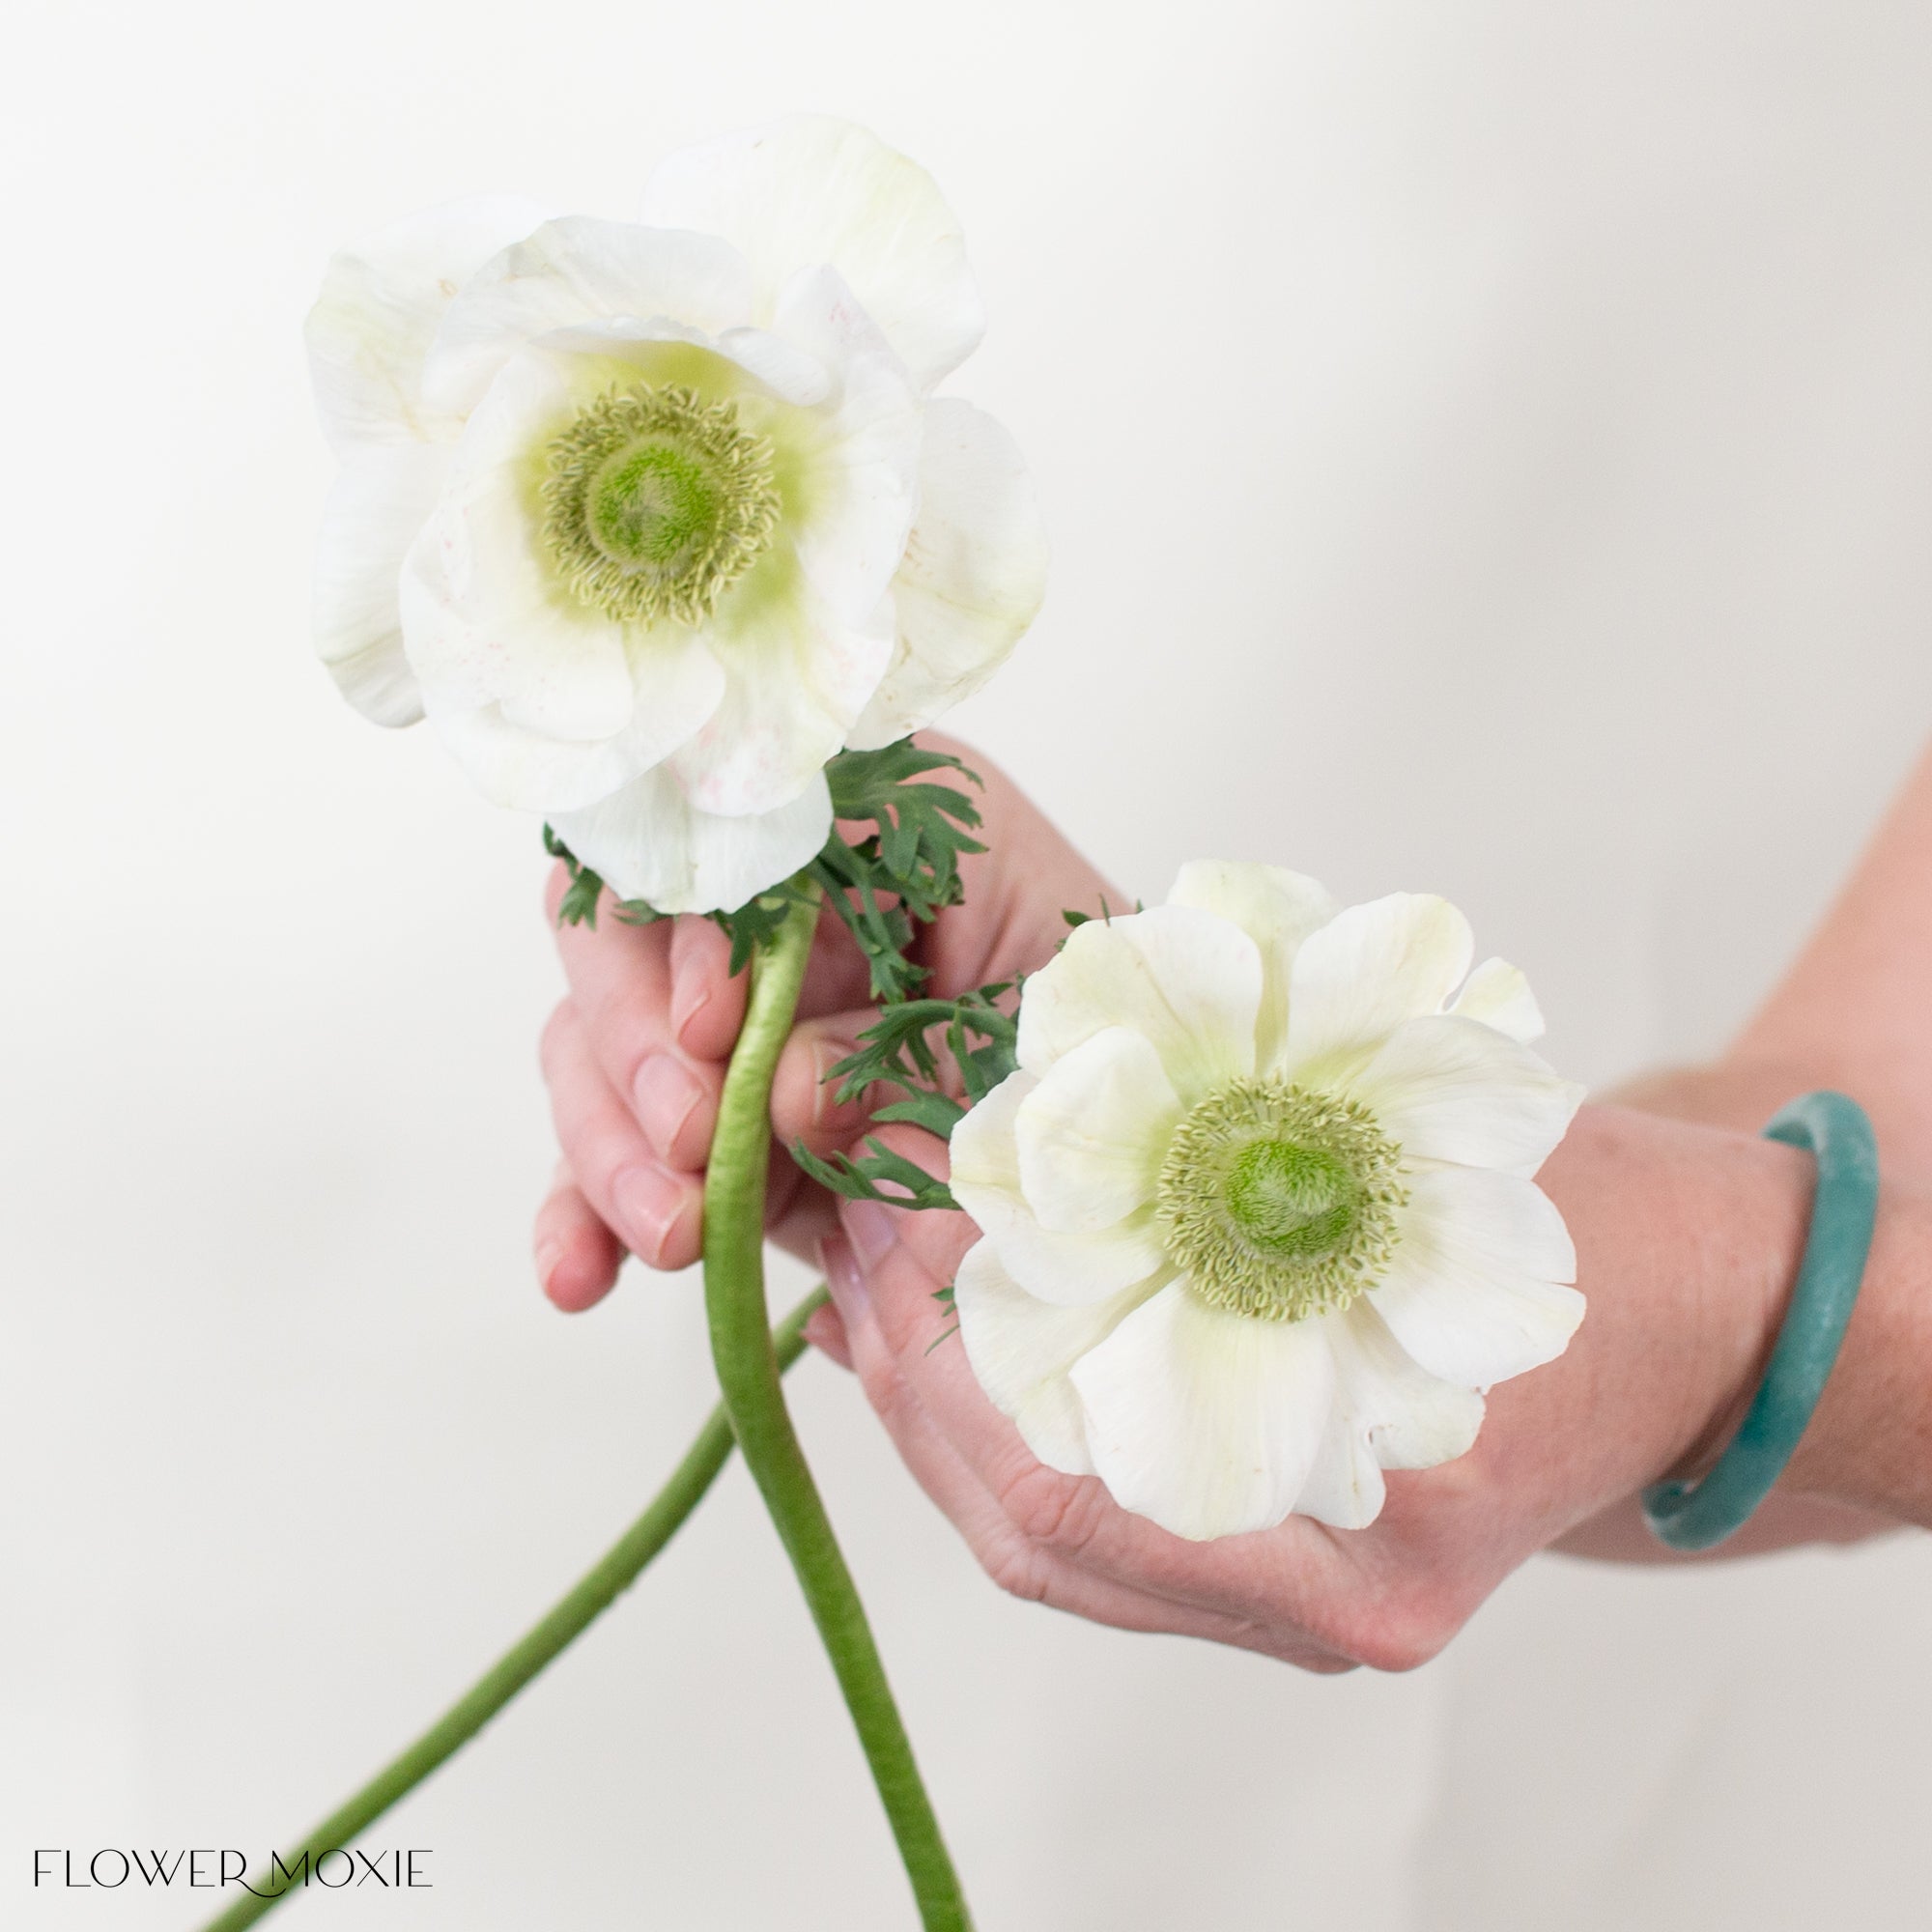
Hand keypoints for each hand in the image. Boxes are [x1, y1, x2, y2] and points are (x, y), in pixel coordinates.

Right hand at [532, 736, 1119, 1309]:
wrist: (1148, 1146)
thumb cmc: (1115, 1048)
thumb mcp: (1039, 1026)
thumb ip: (912, 1049)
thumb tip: (777, 1092)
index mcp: (879, 822)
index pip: (730, 835)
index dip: (694, 925)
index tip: (712, 1028)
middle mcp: (789, 904)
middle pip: (625, 932)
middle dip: (633, 1046)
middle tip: (689, 1141)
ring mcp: (742, 1015)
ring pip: (604, 1047)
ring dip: (610, 1146)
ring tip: (669, 1238)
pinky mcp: (721, 1117)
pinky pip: (623, 1150)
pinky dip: (588, 1211)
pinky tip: (579, 1275)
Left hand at [810, 1101, 1866, 1669]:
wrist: (1697, 1312)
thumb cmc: (1585, 1231)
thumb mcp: (1416, 1184)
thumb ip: (1235, 1190)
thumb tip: (1022, 1131)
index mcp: (1377, 1542)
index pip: (1086, 1500)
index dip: (956, 1368)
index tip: (892, 1232)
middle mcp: (1327, 1602)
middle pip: (1041, 1538)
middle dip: (916, 1384)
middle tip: (847, 1239)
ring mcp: (1296, 1593)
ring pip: (1049, 1540)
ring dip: (939, 1405)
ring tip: (866, 1271)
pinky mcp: (1275, 1554)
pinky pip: (1094, 1517)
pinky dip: (1003, 1426)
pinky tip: (943, 1329)